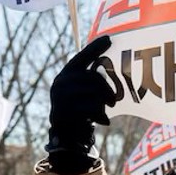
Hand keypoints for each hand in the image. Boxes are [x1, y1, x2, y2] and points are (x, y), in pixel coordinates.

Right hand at [46, 35, 113, 174]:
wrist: (67, 135)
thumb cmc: (81, 110)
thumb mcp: (85, 92)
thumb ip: (93, 79)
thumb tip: (111, 68)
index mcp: (66, 75)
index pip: (82, 57)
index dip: (95, 48)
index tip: (109, 39)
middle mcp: (61, 83)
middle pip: (94, 78)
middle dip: (108, 89)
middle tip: (114, 100)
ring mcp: (61, 97)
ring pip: (94, 93)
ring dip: (105, 104)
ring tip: (106, 110)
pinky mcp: (65, 112)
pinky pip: (92, 108)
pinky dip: (101, 116)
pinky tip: (104, 121)